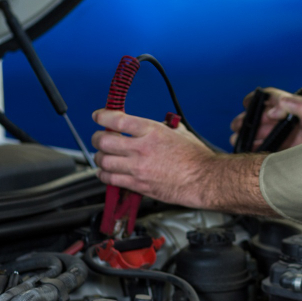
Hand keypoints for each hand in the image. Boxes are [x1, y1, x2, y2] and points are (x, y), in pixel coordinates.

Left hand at [92, 109, 272, 214]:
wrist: (204, 179)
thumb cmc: (196, 157)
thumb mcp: (179, 132)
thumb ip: (161, 127)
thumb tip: (151, 125)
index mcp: (152, 131)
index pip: (117, 120)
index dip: (102, 116)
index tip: (98, 116)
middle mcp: (141, 148)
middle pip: (104, 140)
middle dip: (98, 138)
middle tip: (100, 138)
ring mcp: (138, 168)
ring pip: (103, 161)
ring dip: (99, 157)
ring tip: (103, 156)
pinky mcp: (138, 184)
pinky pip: (110, 179)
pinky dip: (104, 174)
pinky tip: (107, 172)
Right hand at [229, 87, 301, 150]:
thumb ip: (295, 104)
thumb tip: (274, 107)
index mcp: (288, 106)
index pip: (268, 98)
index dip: (255, 99)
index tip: (246, 103)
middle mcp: (282, 119)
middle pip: (257, 117)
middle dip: (246, 121)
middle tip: (239, 127)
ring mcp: (281, 134)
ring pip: (257, 133)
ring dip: (247, 135)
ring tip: (240, 140)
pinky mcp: (281, 149)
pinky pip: (263, 147)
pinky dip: (253, 148)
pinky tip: (248, 150)